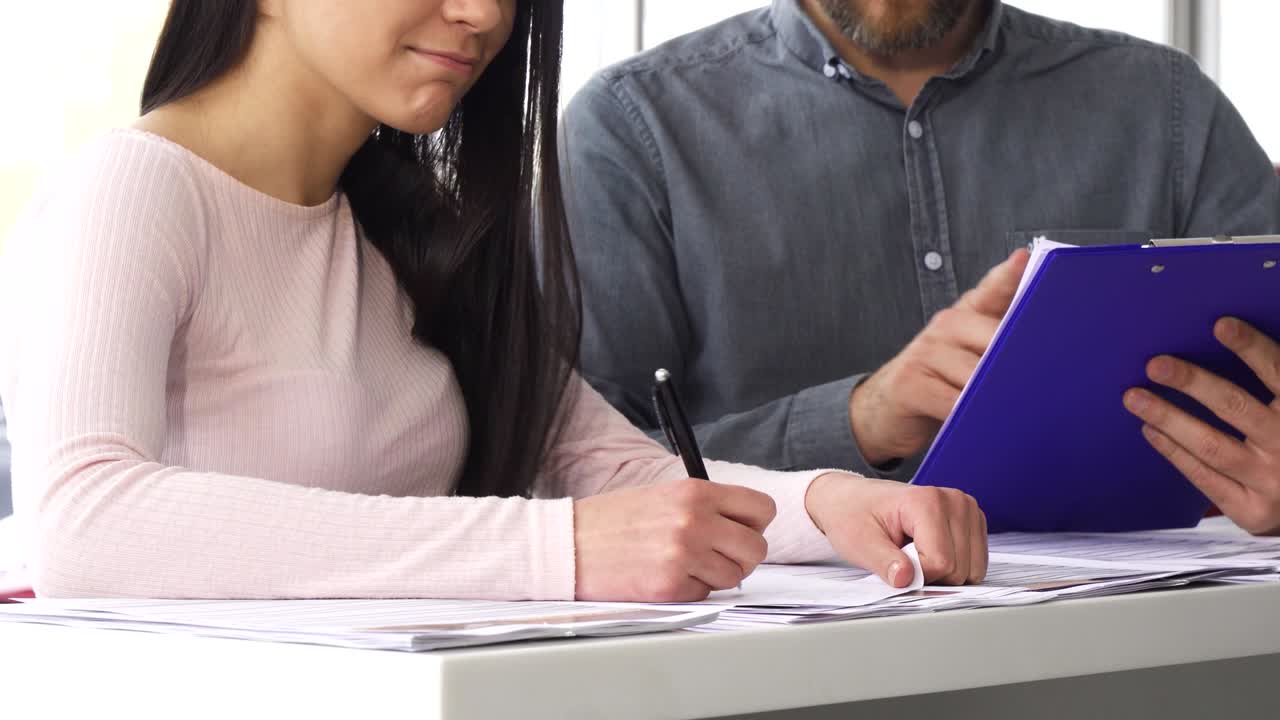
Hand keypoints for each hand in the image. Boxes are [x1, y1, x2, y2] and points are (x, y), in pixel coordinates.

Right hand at [573, 479, 775, 600]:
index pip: (761, 509)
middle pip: (756, 548)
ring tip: (684, 565)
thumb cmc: (613, 520)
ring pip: (734, 577)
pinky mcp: (670, 587)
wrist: (569, 543)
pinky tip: (665, 577)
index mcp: (695, 492)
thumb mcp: (664, 495)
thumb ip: (705, 507)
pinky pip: (705, 595)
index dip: (755, 524)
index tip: (741, 530)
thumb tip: (742, 527)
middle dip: (742, 557)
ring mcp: (683, 556)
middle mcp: (694, 521)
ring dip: (715, 576)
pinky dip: (691, 591)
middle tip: (719, 556)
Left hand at [804, 473, 987, 585]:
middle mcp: (954, 501)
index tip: (894, 560)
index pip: (940, 562)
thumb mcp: (859, 542)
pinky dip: (952, 566)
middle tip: (903, 554)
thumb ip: (884, 563)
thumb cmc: (854, 516)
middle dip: (930, 574)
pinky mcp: (972, 521)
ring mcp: (966, 509)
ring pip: (971, 569)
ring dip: (942, 571)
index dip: (916, 574)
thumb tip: (906, 580)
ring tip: (916, 550)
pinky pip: (975, 564)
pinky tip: (929, 549)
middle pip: (959, 569)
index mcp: (926, 500)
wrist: (853, 500)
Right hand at [850, 249, 1028, 465]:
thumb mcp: (967, 357)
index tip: (1023, 260)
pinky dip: (973, 418)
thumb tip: (1044, 352)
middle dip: (1019, 363)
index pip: (991, 289)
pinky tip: (981, 423)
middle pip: (996, 339)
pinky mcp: (911, 383)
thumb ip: (999, 345)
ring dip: (998, 397)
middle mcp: (945, 325)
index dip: (1008, 275)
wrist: (882, 410)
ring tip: (1013, 409)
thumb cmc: (938, 382)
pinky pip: (954, 403)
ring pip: (978, 376)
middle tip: (1045, 382)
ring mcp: (925, 352)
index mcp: (965, 315)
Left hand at [1123, 317, 1279, 534]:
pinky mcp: (1251, 511)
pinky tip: (1150, 430)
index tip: (1220, 324)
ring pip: (1212, 446)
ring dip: (1169, 418)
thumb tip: (1223, 335)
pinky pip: (1204, 477)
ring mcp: (1271, 481)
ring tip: (1134, 398)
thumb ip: (1272, 385)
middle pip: (1236, 408)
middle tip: (1155, 364)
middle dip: (1193, 383)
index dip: (1252, 348)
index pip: (1279, 373)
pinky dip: (1174, 452)